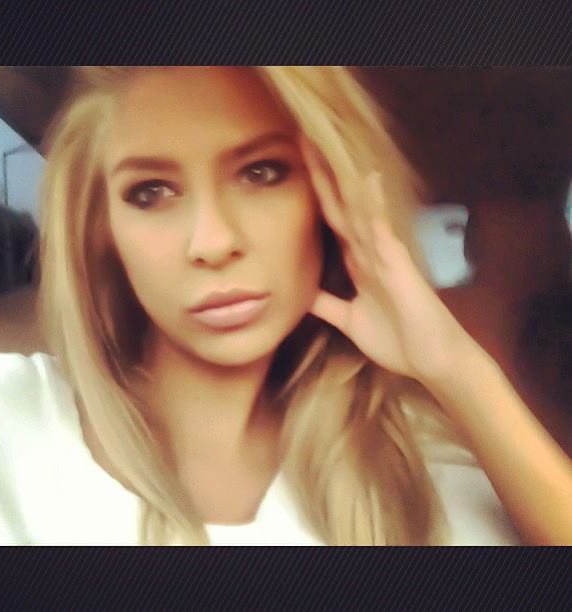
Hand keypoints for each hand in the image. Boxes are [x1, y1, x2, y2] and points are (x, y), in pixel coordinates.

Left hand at [300, 136, 475, 384]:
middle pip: (341, 205)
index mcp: (358, 262)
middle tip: (302, 139)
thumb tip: (301, 294)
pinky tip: (365, 179)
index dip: (314, 195)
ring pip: (359, 208)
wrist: (431, 361)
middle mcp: (370, 251)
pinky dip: (373, 206)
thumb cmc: (397, 339)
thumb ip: (326, 304)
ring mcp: (385, 254)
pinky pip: (382, 231)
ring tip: (324, 145)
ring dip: (342, 179)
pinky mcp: (399, 265)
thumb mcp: (349, 320)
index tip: (294, 167)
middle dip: (321, 175)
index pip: (331, 220)